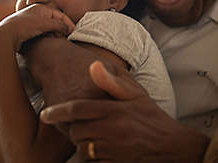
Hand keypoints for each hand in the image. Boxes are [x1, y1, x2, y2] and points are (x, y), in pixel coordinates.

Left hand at [0, 3, 75, 52]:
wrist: (4, 35)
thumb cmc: (23, 27)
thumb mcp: (44, 24)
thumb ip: (59, 25)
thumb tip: (69, 29)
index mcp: (41, 8)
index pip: (60, 15)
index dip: (68, 23)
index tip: (73, 32)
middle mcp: (36, 13)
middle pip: (54, 21)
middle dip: (61, 29)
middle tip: (65, 38)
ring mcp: (31, 21)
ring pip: (48, 28)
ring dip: (54, 34)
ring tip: (57, 41)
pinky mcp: (27, 30)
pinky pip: (41, 33)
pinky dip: (47, 37)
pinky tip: (48, 43)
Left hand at [40, 61, 209, 161]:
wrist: (172, 146)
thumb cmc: (151, 116)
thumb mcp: (135, 94)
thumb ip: (111, 81)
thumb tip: (91, 65)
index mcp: (114, 110)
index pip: (78, 110)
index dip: (58, 112)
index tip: (45, 113)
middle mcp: (112, 130)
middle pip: (76, 131)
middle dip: (73, 128)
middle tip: (78, 124)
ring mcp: (114, 150)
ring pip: (82, 148)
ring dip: (81, 143)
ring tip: (90, 136)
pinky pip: (93, 162)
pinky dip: (91, 157)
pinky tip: (99, 149)